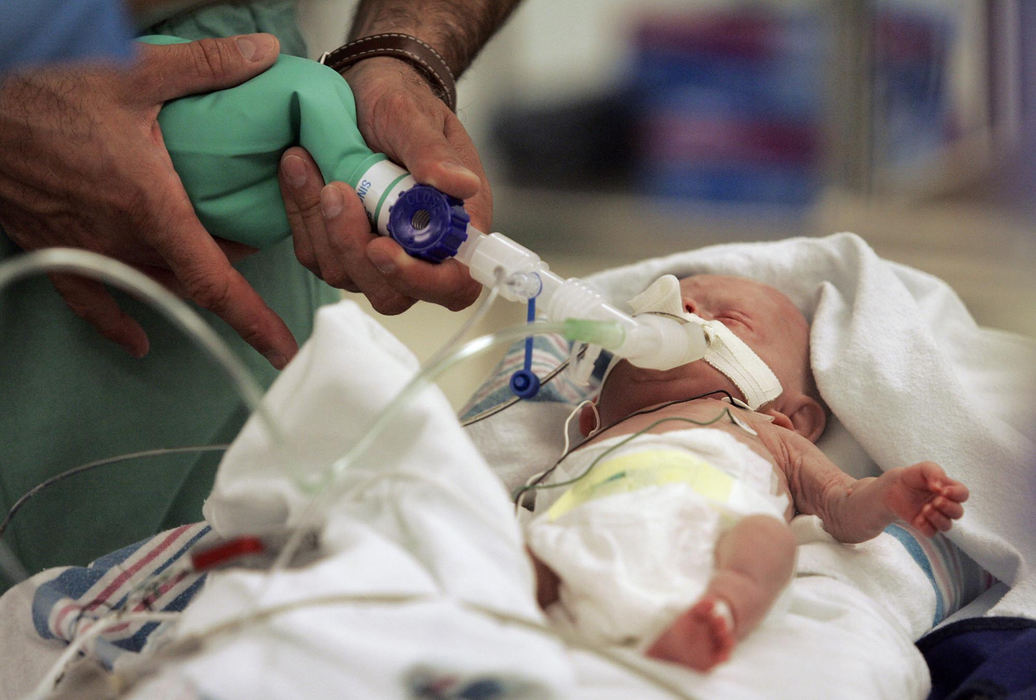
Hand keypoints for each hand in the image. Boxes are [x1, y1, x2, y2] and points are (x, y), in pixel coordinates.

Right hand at [0, 35, 297, 367]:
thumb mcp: (133, 72)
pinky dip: (116, 320)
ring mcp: (83, 246)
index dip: (252, 318)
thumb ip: (206, 67)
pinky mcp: (52, 246)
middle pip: (190, 276)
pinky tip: (138, 338)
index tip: (280, 347)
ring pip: (151, 283)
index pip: (213, 279)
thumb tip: (263, 54)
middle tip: (255, 240)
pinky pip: (88, 298)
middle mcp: (117, 237)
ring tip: (216, 266)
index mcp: (147, 205)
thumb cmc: (42, 85)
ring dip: (186, 281)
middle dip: (230, 267)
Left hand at [278, 56, 483, 313]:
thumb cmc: (399, 101)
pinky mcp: (340, 247)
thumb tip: (462, 185)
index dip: (419, 280)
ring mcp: (378, 254)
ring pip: (346, 276)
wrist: (363, 90)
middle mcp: (421, 251)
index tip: (381, 247)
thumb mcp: (414, 115)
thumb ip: (433, 152)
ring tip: (305, 162)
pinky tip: (297, 171)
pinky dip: (300, 216)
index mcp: (458, 227)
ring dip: (320, 225)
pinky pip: (315, 255)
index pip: (453, 284)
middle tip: (335, 190)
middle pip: (392, 293)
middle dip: (354, 249)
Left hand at [882, 461, 968, 536]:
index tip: (944, 491)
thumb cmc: (913, 476)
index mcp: (950, 490)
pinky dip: (926, 527)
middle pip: (958, 513)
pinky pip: (931, 532)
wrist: (893, 486)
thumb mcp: (924, 468)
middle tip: (935, 501)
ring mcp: (935, 516)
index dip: (957, 495)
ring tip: (926, 509)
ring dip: (938, 519)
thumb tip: (940, 488)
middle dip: (948, 508)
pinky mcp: (924, 524)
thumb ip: (935, 473)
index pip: (963, 494)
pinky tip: (918, 519)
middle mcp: (946, 505)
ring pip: (947, 526)